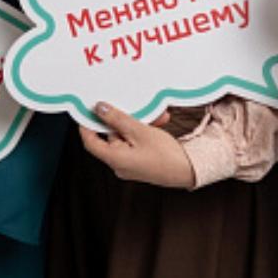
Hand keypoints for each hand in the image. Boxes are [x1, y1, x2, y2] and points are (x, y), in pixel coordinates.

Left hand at [80, 103, 196, 188]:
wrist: (191, 171)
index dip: (86, 123)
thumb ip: (117, 119)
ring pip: (126, 137)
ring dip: (138, 123)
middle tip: (131, 106)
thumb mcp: (140, 131)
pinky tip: (158, 121)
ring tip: (155, 115)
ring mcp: (129, 163)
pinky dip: (143, 131)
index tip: (87, 108)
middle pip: (110, 136)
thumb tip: (99, 109)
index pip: (89, 140)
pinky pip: (135, 142)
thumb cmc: (166, 156)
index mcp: (114, 159)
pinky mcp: (139, 161)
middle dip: (122, 119)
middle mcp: (119, 163)